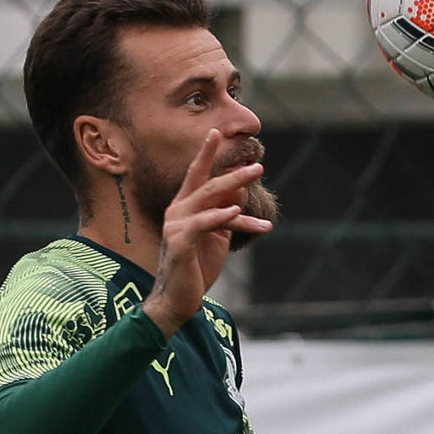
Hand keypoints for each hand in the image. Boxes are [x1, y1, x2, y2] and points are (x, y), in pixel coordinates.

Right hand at [142, 129, 272, 336]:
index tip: (216, 132)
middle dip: (233, 171)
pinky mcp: (179, 243)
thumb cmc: (197, 268)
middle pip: (206, 183)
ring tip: (255, 176)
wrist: (179, 301)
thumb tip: (239, 191)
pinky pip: (202, 224)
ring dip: (234, 186)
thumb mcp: (217, 237)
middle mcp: (177, 211)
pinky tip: (237, 211)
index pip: (196, 175)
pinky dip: (220, 216)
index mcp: (184, 208)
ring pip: (208, 199)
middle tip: (258, 165)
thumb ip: (226, 214)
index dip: (206, 154)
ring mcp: (175, 226)